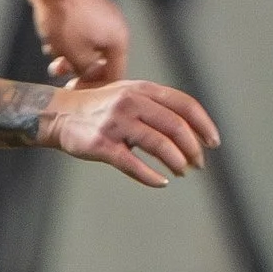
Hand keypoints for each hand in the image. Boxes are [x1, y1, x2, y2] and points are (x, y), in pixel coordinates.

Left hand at [28, 0, 129, 86]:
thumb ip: (87, 73)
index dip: (97, 88)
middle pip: (101, 60)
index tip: (79, 93)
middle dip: (79, 70)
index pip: (115, 74)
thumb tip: (89, 79)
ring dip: (70, 57)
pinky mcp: (85, 9)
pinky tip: (51, 43)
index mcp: (119, 39)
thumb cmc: (65, 19)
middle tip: (63, 75)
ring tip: (53, 59)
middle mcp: (115, 26)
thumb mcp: (76, 56)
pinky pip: (80, 33)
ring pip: (87, 47)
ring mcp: (101, 15)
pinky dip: (67, 42)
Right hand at [39, 79, 217, 187]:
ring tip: (181, 172)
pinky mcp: (102, 145)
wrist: (58, 114)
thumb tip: (191, 130)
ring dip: (176, 162)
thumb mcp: (128, 94)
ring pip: (159, 145)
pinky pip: (133, 164)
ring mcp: (116, 123)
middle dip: (193, 148)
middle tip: (198, 164)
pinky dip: (151, 177)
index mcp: (142, 89)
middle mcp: (131, 102)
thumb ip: (156, 105)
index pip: (184, 104)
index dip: (203, 124)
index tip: (214, 142)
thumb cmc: (99, 108)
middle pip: (175, 126)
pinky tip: (161, 182)